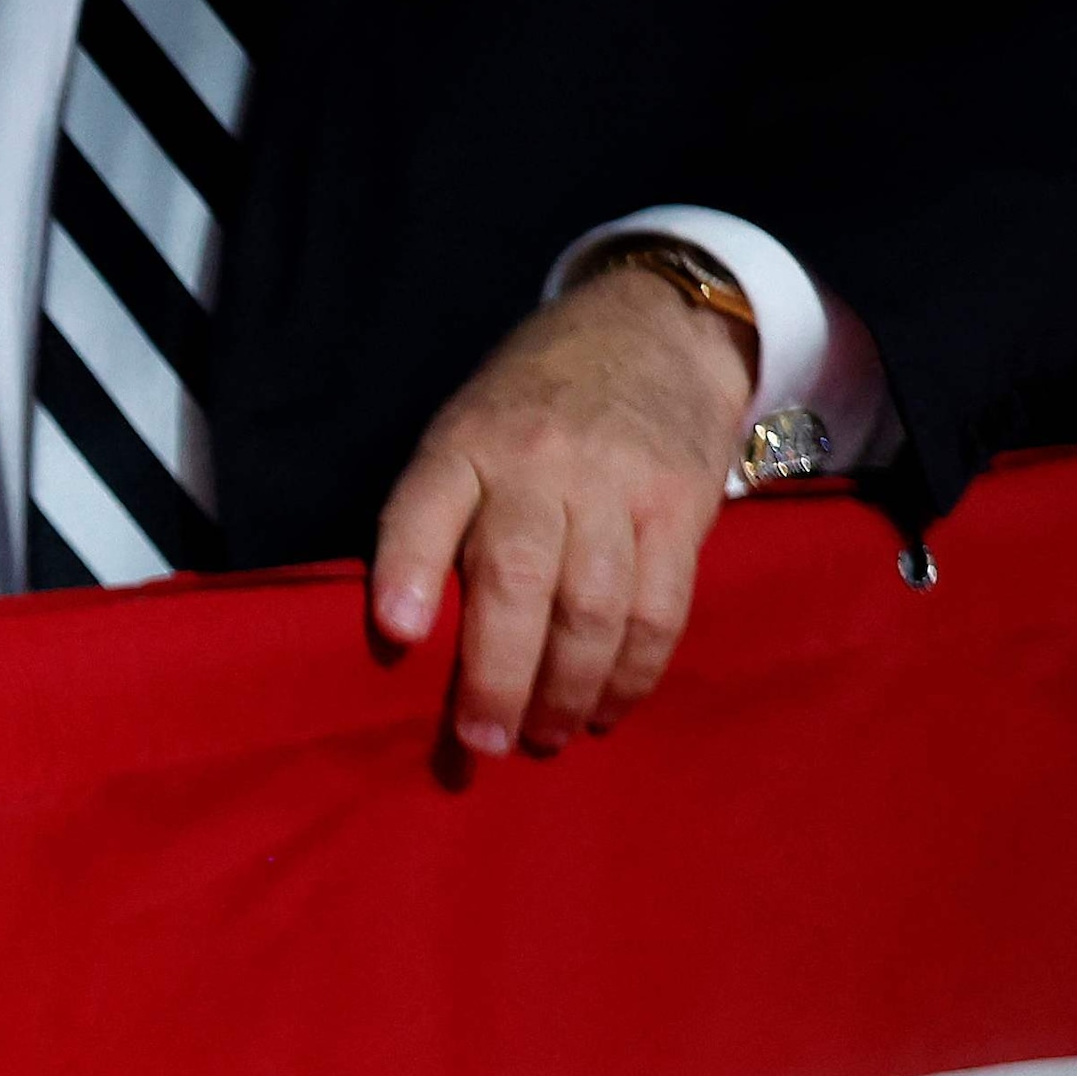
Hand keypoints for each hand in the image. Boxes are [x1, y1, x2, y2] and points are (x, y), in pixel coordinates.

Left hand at [367, 266, 755, 758]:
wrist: (650, 334)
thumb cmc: (532, 407)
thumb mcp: (467, 429)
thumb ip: (443, 512)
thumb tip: (412, 635)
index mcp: (465, 442)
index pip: (423, 505)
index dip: (406, 571)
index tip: (396, 634)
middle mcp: (537, 462)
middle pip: (515, 578)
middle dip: (496, 674)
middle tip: (480, 741)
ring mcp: (614, 485)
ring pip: (592, 607)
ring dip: (567, 688)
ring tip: (543, 737)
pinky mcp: (681, 509)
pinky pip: (660, 608)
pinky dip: (632, 672)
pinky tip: (606, 707)